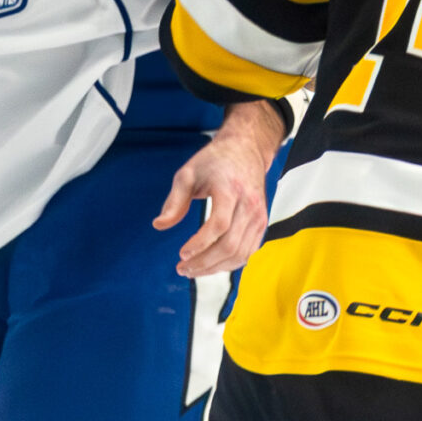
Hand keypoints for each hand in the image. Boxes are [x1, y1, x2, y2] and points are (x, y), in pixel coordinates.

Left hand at [154, 101, 286, 278]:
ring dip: (216, 268)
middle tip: (182, 269)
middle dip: (204, 263)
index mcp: (230, 189)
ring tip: (193, 270)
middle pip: (229, 244)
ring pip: (240, 253)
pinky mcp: (262, 223)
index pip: (219, 224)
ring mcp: (259, 215)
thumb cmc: (214, 161)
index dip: (200, 244)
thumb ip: (174, 201)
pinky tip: (212, 264)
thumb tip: (159, 225)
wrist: (246, 150)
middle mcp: (249, 204)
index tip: (181, 254)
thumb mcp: (188, 173)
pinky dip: (230, 264)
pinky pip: (249, 252)